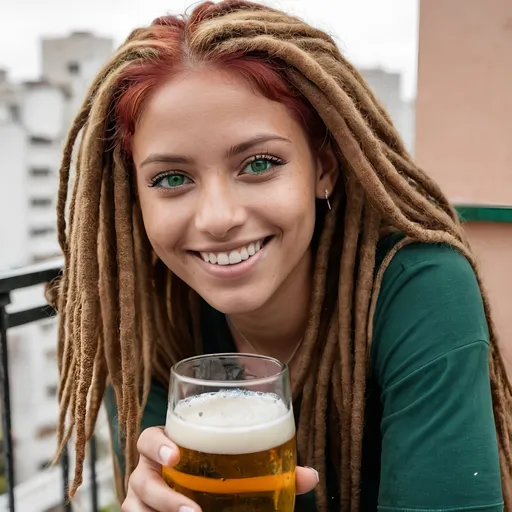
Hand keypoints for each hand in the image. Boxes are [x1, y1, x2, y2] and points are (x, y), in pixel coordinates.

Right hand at [122, 426, 318, 510]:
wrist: (198, 496)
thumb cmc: (218, 471)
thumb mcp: (240, 466)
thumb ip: (271, 468)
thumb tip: (310, 476)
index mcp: (170, 447)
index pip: (149, 438)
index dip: (157, 445)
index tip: (175, 454)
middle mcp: (150, 471)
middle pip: (142, 479)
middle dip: (164, 496)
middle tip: (194, 511)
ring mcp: (143, 498)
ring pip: (136, 507)